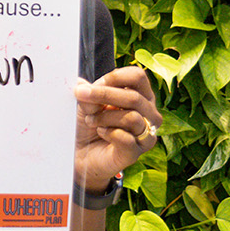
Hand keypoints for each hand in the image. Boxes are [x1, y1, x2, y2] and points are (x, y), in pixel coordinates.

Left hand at [72, 67, 161, 186]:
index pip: (138, 77)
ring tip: (91, 120)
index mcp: (141, 95)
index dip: (115, 77)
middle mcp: (149, 114)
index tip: (93, 85)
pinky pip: (126, 138)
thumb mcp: (86, 103)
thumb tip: (81, 85)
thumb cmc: (88, 124)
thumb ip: (88, 93)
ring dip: (105, 117)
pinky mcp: (135, 153)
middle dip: (103, 95)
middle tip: (82, 96)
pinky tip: (101, 132)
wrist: (80, 154)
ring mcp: (146, 135)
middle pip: (134, 97)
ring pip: (132, 118)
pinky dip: (108, 133)